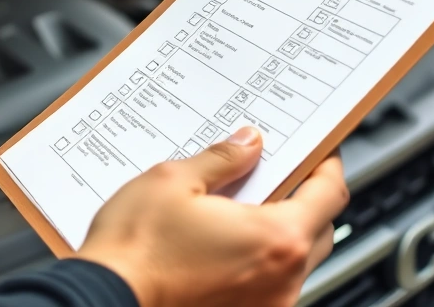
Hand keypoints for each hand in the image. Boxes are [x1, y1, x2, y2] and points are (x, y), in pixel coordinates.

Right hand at [76, 127, 348, 306]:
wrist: (103, 299)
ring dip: (280, 232)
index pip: (330, 194)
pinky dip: (259, 260)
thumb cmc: (133, 251)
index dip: (326, 164)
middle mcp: (282, 281)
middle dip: (304, 198)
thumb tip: (248, 143)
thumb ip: (222, 160)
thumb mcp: (174, 181)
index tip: (318, 151)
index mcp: (275, 241)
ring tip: (242, 207)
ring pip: (296, 261)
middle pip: (319, 229)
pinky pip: (271, 284)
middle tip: (276, 172)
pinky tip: (225, 241)